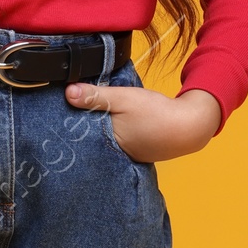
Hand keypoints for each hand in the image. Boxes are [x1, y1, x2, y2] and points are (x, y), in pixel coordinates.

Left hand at [64, 80, 221, 160]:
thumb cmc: (158, 115)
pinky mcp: (137, 150)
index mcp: (107, 145)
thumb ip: (96, 96)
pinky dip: (113, 131)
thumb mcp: (123, 99)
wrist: (191, 125)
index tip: (56, 112)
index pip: (79, 136)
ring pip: (104, 138)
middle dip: (81, 127)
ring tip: (86, 113)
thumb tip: (68, 92)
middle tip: (68, 110)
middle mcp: (114, 155)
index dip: (68, 124)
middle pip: (90, 138)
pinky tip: (112, 122)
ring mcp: (126, 154)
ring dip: (98, 128)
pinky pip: (117, 140)